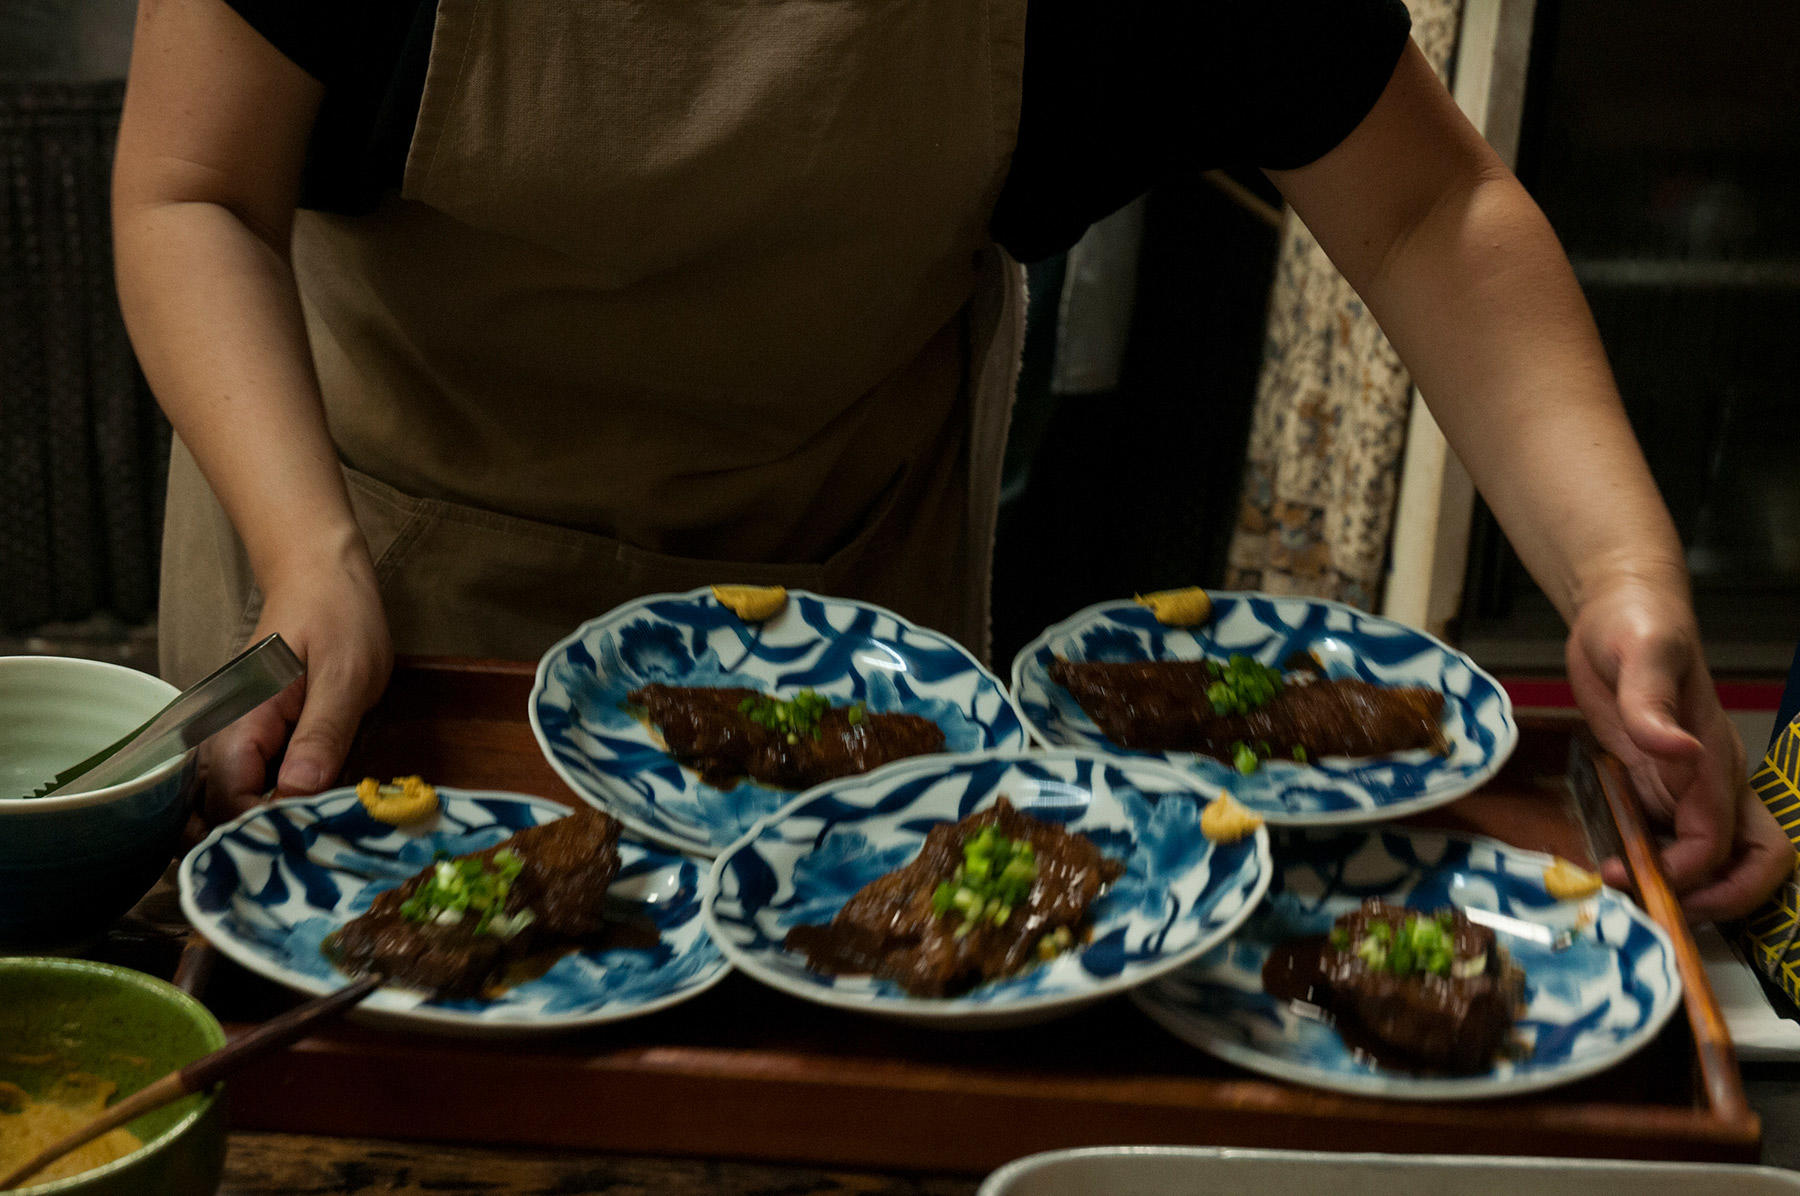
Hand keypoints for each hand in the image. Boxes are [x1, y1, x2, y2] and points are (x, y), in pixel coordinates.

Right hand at [199, 545, 392, 824]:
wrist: (322, 574)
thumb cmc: (338, 617)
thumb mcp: (346, 675)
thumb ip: (322, 733)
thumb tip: (298, 793)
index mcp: (243, 719)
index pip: (230, 798)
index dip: (266, 829)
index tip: (313, 841)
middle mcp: (227, 733)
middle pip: (218, 811)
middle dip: (257, 839)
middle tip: (314, 852)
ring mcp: (239, 737)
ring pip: (227, 803)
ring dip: (261, 828)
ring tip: (314, 840)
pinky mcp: (256, 738)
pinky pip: (250, 785)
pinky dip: (271, 807)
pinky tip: (309, 815)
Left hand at [1567, 579, 1793, 921]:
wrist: (1621, 607)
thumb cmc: (1638, 624)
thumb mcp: (1641, 654)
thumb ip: (1654, 704)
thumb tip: (1677, 751)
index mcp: (1714, 757)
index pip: (1722, 839)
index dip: (1694, 872)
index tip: (1648, 880)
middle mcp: (1708, 778)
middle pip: (1748, 860)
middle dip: (1715, 898)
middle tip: (1654, 906)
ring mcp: (1685, 781)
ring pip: (1711, 856)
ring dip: (1680, 885)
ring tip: (1623, 887)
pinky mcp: (1656, 778)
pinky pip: (1669, 834)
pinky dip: (1652, 858)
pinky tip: (1612, 857)